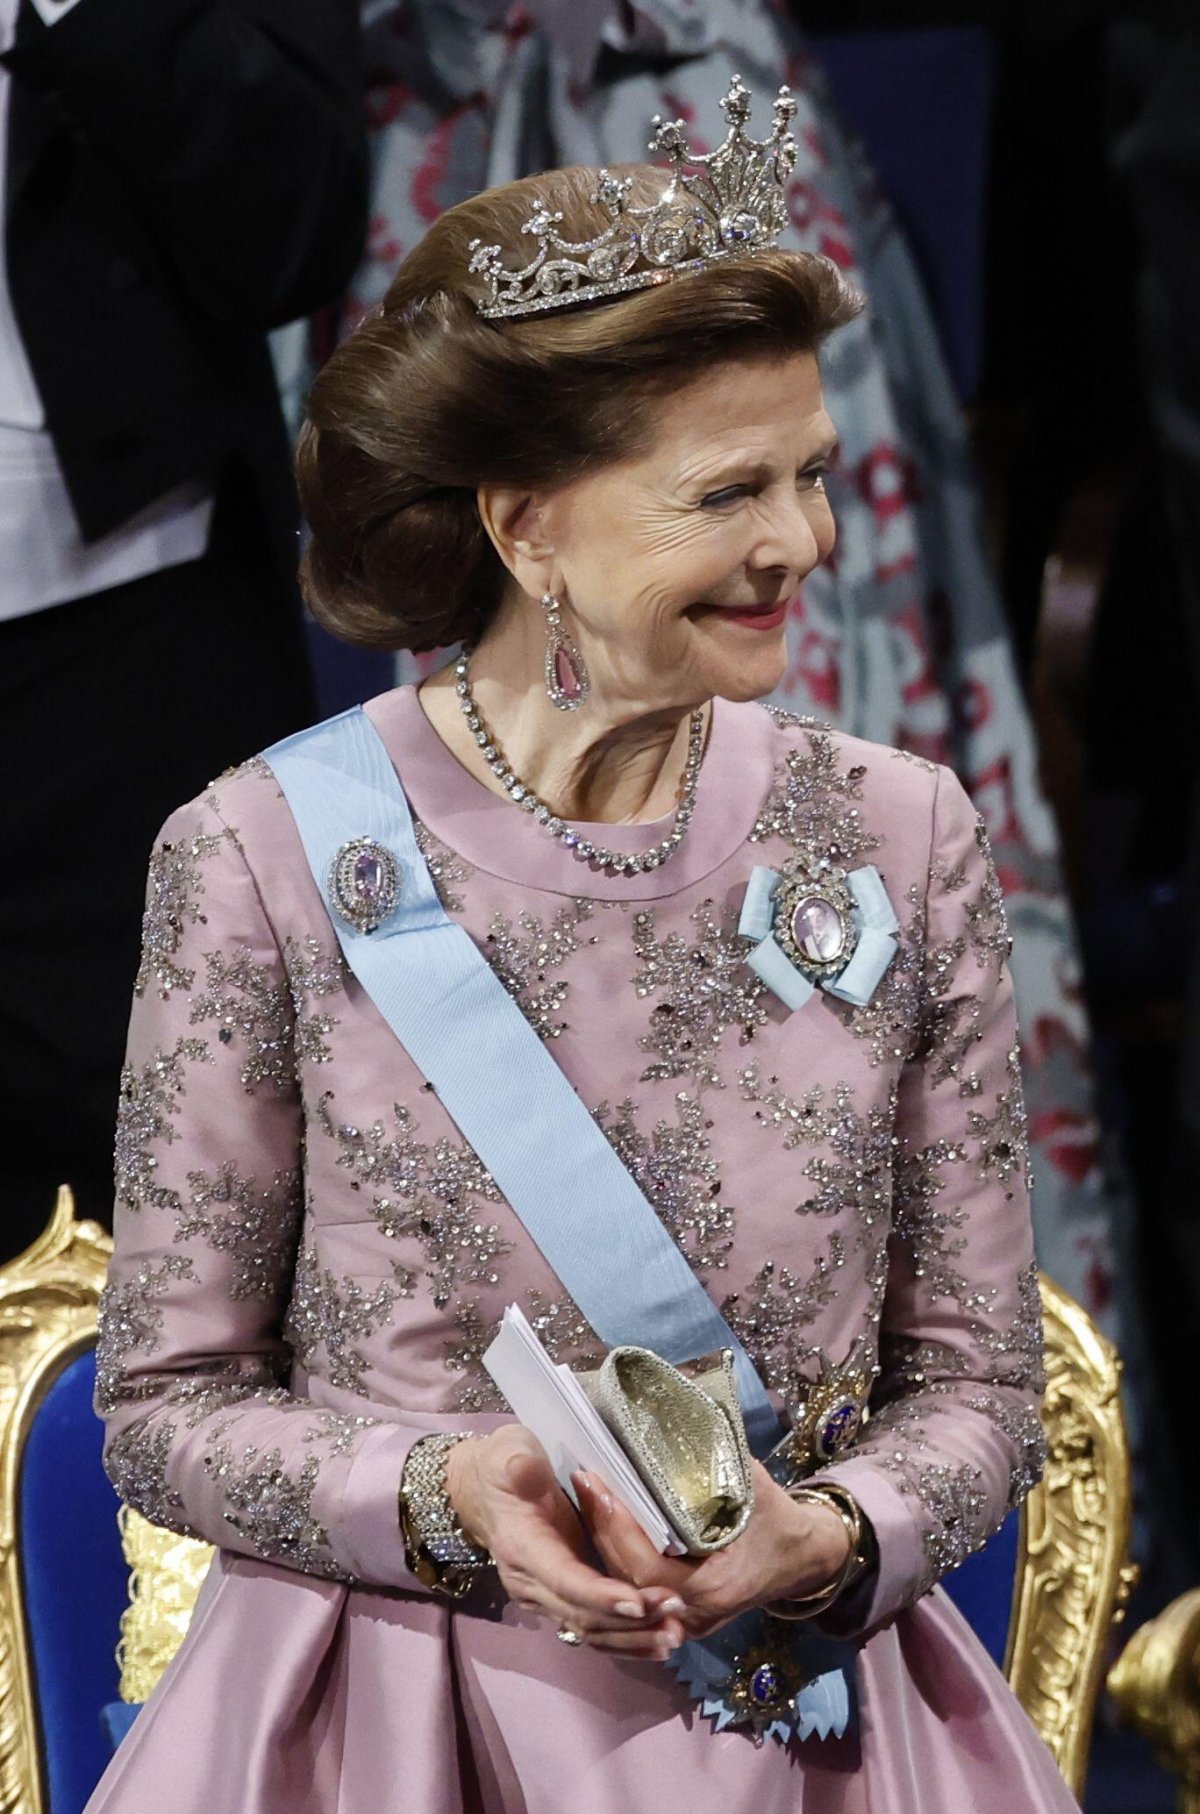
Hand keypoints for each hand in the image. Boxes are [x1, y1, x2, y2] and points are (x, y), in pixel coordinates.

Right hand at [444, 1428, 686, 1658]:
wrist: (482, 1490)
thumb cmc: (503, 1463)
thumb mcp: (509, 1450)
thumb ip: (521, 1463)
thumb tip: (525, 1468)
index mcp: (522, 1549)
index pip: (565, 1580)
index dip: (601, 1596)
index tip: (640, 1602)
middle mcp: (531, 1584)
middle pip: (583, 1614)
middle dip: (630, 1619)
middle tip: (677, 1614)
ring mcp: (544, 1596)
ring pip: (590, 1629)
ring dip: (633, 1637)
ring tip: (674, 1634)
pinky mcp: (560, 1598)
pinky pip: (593, 1628)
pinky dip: (624, 1639)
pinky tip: (657, 1643)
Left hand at [574, 1461, 849, 1640]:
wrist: (806, 1557)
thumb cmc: (778, 1519)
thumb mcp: (751, 1485)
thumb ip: (712, 1461)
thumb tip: (672, 1416)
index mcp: (712, 1587)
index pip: (646, 1565)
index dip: (617, 1527)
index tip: (597, 1485)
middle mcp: (692, 1614)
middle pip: (627, 1581)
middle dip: (600, 1530)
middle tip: (582, 1482)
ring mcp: (683, 1622)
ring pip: (626, 1593)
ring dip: (601, 1548)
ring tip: (583, 1500)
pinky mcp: (678, 1616)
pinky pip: (636, 1596)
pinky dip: (614, 1568)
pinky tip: (595, 1535)